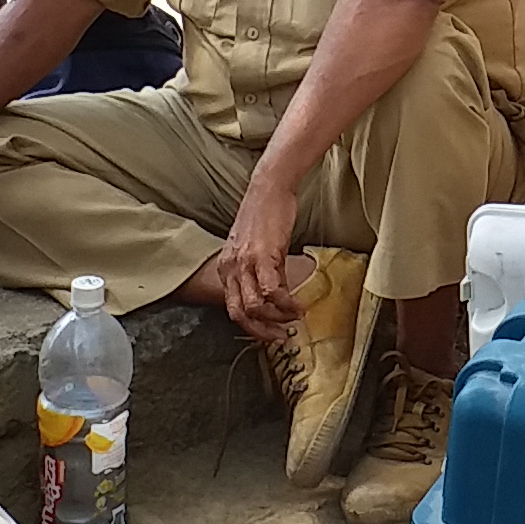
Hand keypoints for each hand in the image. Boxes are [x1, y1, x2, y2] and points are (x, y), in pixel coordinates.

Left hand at [217, 174, 305, 343]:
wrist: (269, 188)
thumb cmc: (264, 213)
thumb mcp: (255, 246)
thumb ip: (259, 269)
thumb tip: (274, 291)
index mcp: (225, 267)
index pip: (232, 307)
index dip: (251, 325)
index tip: (269, 331)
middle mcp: (230, 268)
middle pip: (240, 313)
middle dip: (261, 330)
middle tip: (280, 336)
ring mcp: (245, 263)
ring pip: (255, 306)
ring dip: (277, 318)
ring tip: (294, 318)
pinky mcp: (263, 256)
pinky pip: (272, 291)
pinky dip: (286, 303)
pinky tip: (298, 305)